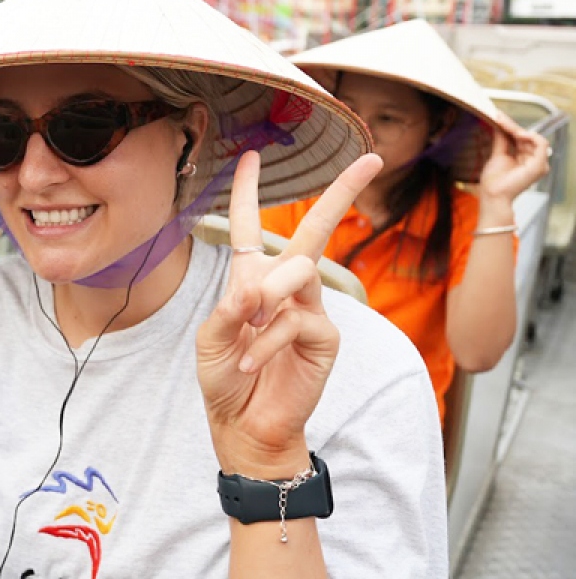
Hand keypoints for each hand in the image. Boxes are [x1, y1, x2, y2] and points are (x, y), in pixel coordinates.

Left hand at [196, 150, 382, 476]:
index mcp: (251, 281)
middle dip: (341, 192)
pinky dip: (267, 341)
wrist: (245, 427)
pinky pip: (296, 320)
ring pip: (298, 271)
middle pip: (314, 230)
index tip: (252, 155)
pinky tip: (253, 363)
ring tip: (247, 331)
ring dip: (265, 298)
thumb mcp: (212, 341)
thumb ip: (229, 310)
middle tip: (371, 158)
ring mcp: (309, 309)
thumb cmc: (226, 380)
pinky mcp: (325, 336)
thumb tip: (254, 290)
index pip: (251, 228)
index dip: (250, 192)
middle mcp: (285, 288)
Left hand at [478, 113, 550, 203]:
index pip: (520, 137)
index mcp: (523, 157)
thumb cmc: (494, 180)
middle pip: (526, 136)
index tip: (498, 116)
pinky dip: (531, 137)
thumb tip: (500, 125)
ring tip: (506, 127)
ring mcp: (538, 163)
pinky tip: (518, 134)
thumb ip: (501, 140)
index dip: (510, 126)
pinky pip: (542, 145)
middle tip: (498, 117)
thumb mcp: (498, 154)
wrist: (493, 193)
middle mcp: (532, 159)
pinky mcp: (539, 166)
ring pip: (534, 138)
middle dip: (512, 126)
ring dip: (519, 130)